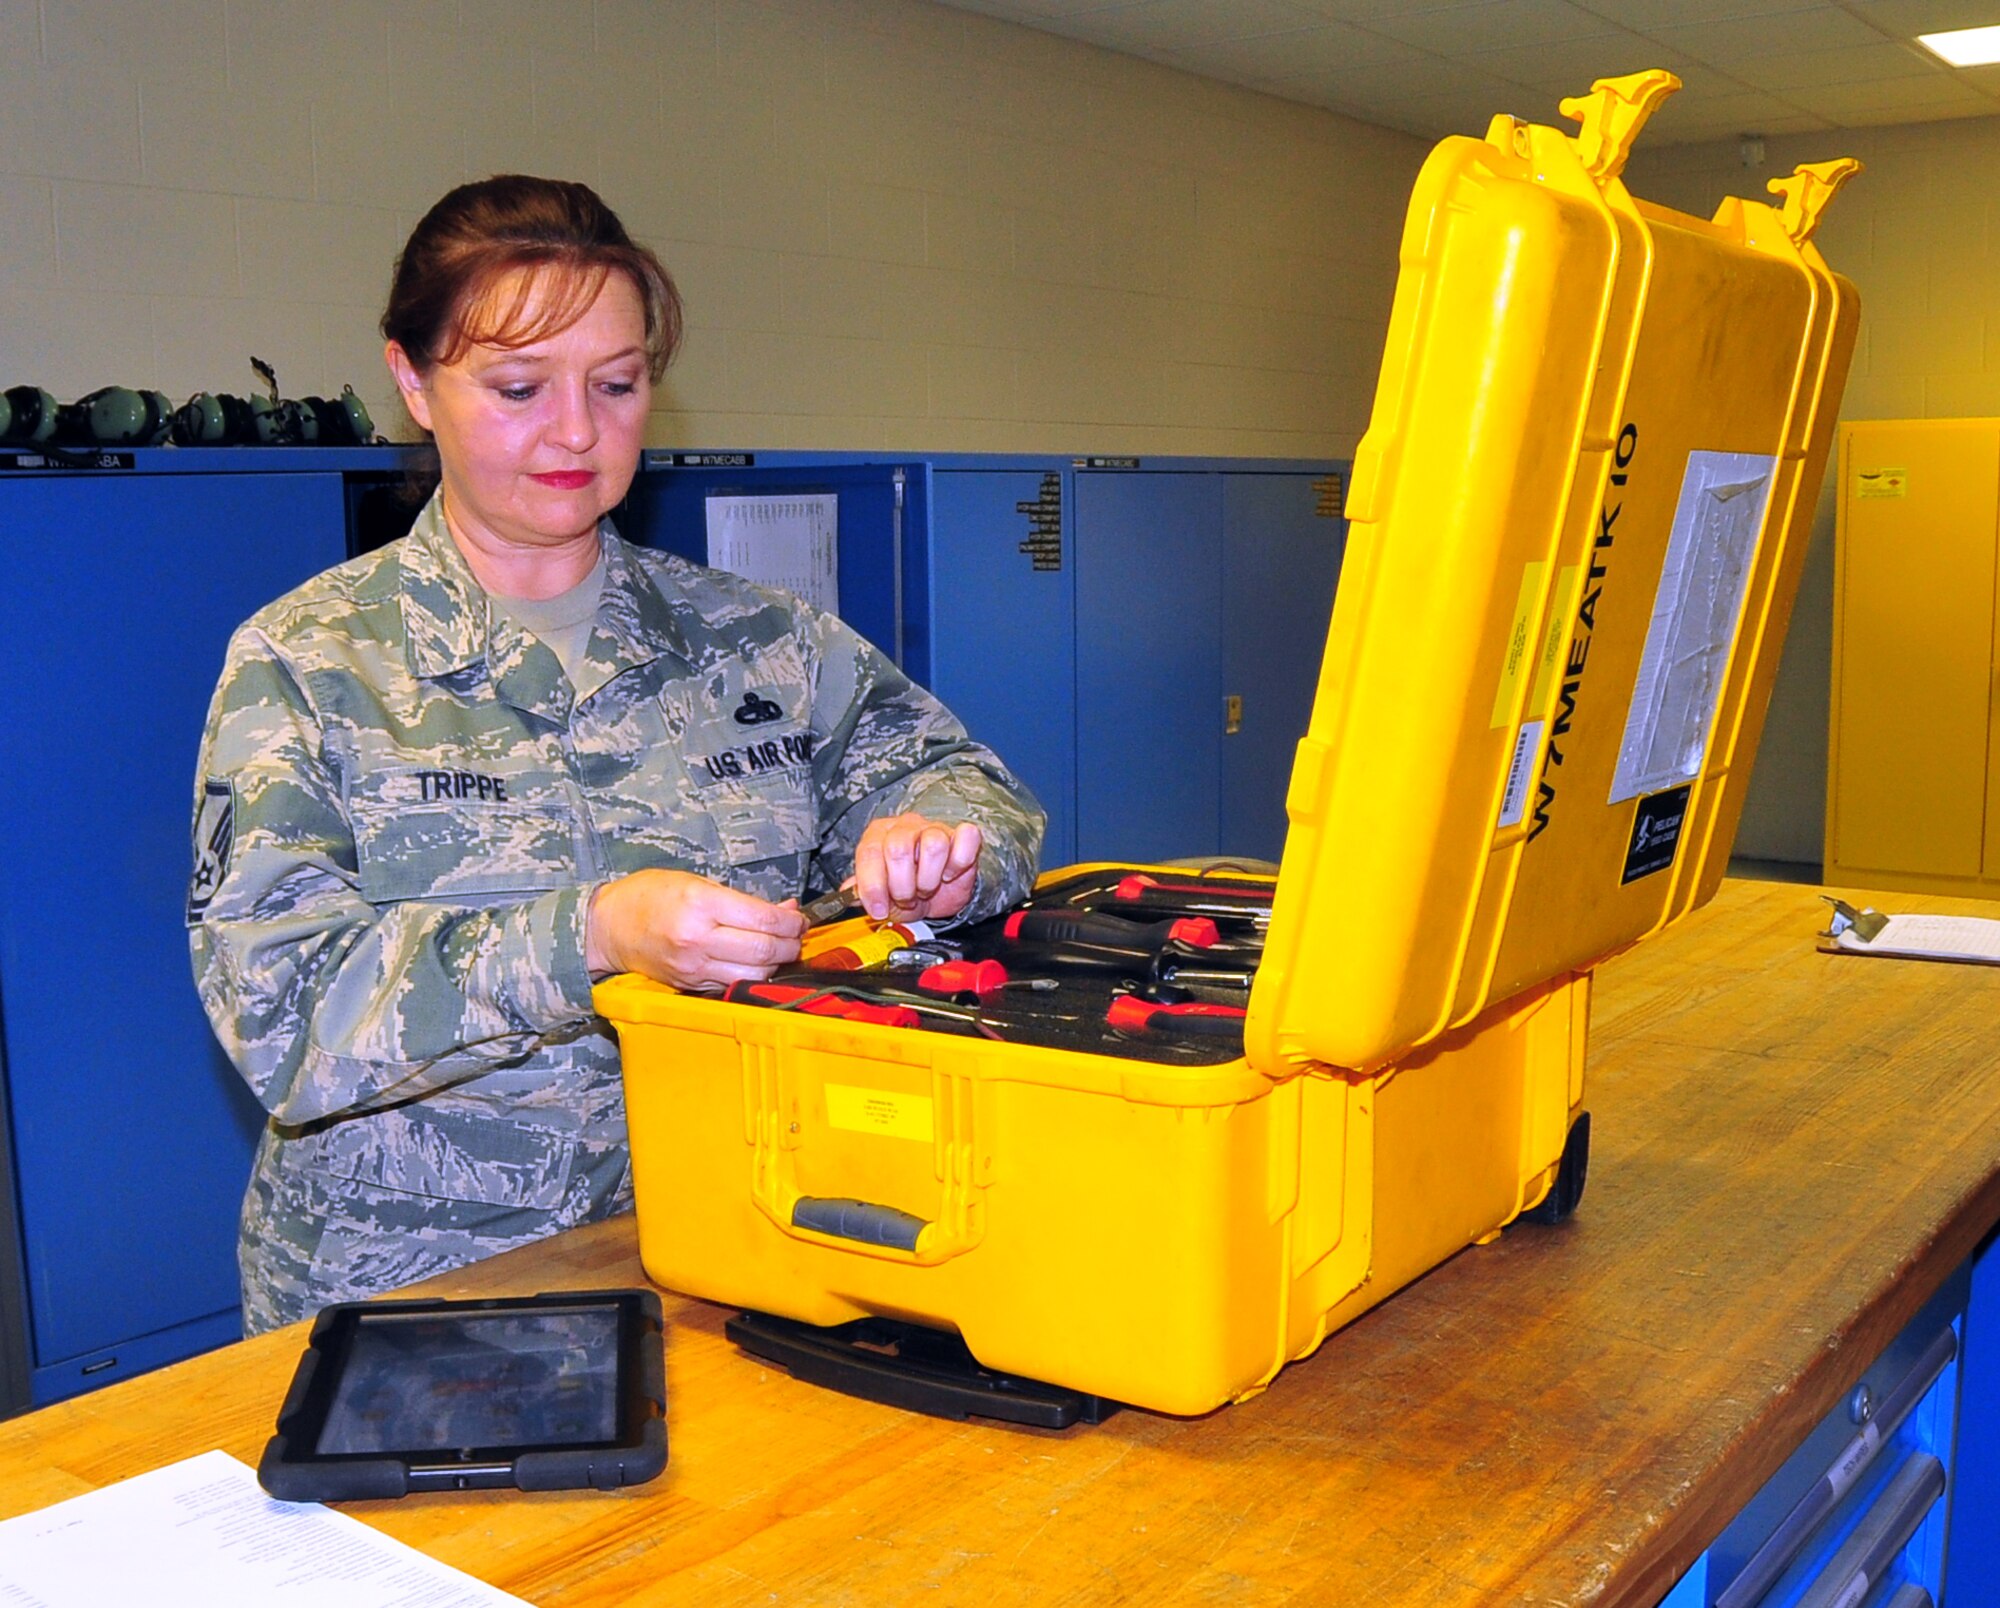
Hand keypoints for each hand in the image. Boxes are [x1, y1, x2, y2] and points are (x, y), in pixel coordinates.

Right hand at [586, 869, 807, 989]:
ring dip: (777, 965)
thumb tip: (786, 910)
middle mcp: (698, 938)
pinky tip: (756, 963)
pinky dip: (752, 975)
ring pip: (754, 974)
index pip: (763, 920)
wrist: (607, 927)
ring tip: (781, 951)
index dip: (792, 922)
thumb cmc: (649, 896)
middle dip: (791, 945)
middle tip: (797, 936)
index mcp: (701, 904)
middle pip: (764, 951)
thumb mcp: (696, 882)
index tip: (800, 919)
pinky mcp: (691, 985)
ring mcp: (694, 966)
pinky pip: (734, 984)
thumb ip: (742, 899)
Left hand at [853, 815, 982, 922]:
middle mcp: (905, 826)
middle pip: (898, 850)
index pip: (869, 853)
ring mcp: (935, 828)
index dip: (873, 886)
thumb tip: (847, 892)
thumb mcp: (880, 895)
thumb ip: (861, 891)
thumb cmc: (907, 887)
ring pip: (933, 846)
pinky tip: (949, 874)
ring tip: (925, 889)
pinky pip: (966, 838)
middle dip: (902, 886)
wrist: (939, 892)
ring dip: (928, 880)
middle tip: (906, 898)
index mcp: (878, 835)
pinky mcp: (961, 835)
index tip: (878, 909)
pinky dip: (958, 863)